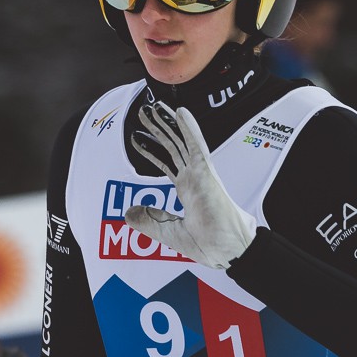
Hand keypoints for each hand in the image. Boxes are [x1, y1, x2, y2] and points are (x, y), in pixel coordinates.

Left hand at [124, 102, 256, 268]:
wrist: (228, 249)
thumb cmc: (210, 243)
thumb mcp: (169, 233)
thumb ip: (148, 221)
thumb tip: (128, 212)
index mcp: (187, 190)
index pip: (166, 163)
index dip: (151, 151)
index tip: (138, 139)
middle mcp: (193, 177)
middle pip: (172, 147)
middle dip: (157, 129)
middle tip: (145, 112)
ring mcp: (200, 173)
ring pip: (180, 141)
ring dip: (167, 123)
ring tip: (155, 107)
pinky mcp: (206, 172)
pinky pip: (196, 145)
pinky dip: (188, 128)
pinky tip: (181, 112)